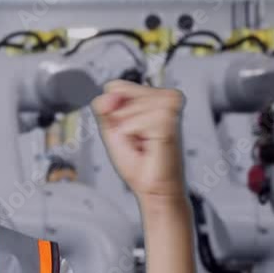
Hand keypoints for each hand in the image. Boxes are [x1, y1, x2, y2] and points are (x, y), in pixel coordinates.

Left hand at [91, 80, 187, 206]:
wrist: (153, 187)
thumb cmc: (138, 161)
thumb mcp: (111, 128)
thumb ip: (103, 106)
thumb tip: (111, 95)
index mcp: (154, 97)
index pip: (116, 85)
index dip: (111, 109)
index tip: (127, 127)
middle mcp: (166, 98)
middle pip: (119, 92)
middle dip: (119, 119)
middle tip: (136, 137)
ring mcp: (170, 107)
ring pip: (128, 106)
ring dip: (127, 128)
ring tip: (144, 141)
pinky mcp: (169, 120)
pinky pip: (134, 121)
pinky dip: (132, 134)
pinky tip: (147, 144)